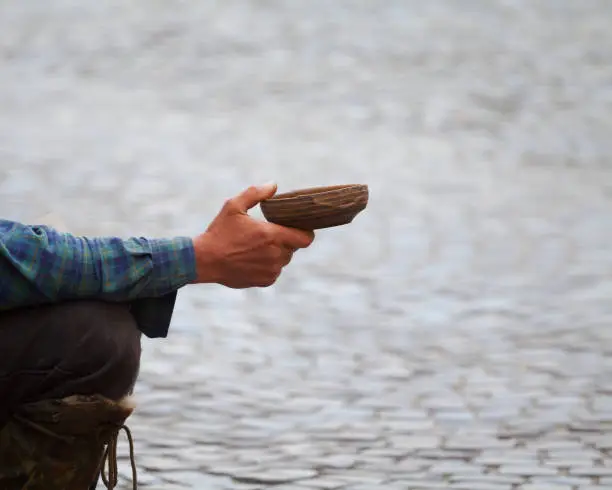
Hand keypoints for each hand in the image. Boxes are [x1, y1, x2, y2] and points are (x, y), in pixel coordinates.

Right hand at [192, 183, 314, 287]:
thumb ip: (256, 193)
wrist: (204, 261)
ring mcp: (271, 270)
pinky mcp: (265, 281)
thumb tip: (274, 185)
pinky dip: (268, 266)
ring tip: (258, 246)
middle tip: (269, 234)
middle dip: (286, 240)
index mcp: (272, 236)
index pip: (306, 238)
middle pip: (294, 248)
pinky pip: (275, 271)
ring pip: (284, 260)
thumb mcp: (234, 206)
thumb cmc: (219, 232)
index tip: (298, 227)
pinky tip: (252, 259)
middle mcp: (275, 255)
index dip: (305, 232)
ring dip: (277, 253)